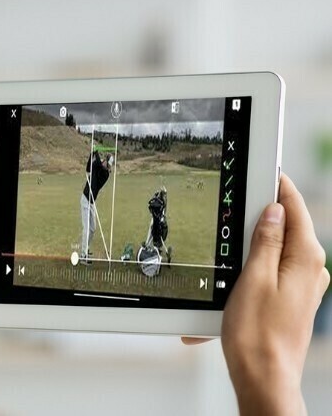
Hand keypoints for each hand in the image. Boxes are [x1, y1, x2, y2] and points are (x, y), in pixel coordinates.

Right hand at [186, 175, 327, 414]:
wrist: (263, 376)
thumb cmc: (257, 335)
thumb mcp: (254, 277)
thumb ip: (266, 241)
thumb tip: (273, 211)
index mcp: (306, 259)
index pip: (295, 208)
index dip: (279, 187)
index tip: (267, 170)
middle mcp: (311, 270)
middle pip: (289, 227)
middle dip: (265, 215)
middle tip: (241, 202)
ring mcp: (303, 286)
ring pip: (280, 249)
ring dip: (257, 243)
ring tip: (234, 243)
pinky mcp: (291, 299)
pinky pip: (275, 269)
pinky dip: (256, 265)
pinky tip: (237, 276)